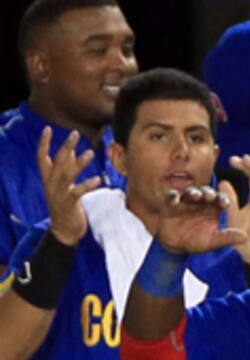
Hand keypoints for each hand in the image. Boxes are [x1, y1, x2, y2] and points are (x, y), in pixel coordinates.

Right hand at [36, 127, 100, 245]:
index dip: (44, 143)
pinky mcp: (68, 204)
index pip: (41, 157)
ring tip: (90, 153)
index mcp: (47, 178)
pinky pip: (77, 192)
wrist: (64, 230)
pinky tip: (97, 179)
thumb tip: (73, 152)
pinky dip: (87, 185)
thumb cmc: (65, 204)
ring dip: (79, 163)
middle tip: (74, 133)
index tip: (47, 129)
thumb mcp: (63, 185)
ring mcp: (58, 194)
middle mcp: (50, 184)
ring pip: (67, 175)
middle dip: (65, 147)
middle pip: (57, 162)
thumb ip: (66, 170)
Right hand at [154, 183, 244, 254]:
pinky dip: (172, 196)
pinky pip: (171, 197)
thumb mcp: (214, 241)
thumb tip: (246, 237)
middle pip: (206, 193)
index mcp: (214, 208)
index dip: (223, 200)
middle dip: (208, 193)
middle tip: (210, 195)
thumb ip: (228, 238)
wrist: (176, 246)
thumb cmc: (198, 242)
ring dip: (193, 192)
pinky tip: (174, 197)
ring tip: (196, 195)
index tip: (225, 204)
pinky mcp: (171, 204)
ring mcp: (186, 201)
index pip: (221, 200)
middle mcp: (201, 202)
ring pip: (190, 192)